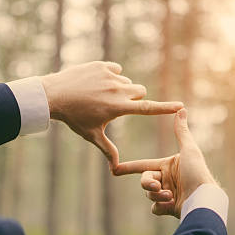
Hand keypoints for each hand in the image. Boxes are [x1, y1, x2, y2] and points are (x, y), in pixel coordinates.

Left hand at [40, 61, 183, 170]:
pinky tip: (95, 82)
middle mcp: (117, 90)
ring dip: (121, 87)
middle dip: (134, 97)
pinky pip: (116, 68)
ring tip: (100, 94)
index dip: (165, 108)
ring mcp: (109, 75)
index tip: (180, 105)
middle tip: (117, 104)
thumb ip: (108, 150)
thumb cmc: (74, 118)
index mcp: (118, 107)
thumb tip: (116, 169)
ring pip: (127, 81)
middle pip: (140, 91)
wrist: (54, 95)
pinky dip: (111, 75)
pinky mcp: (102, 65)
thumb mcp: (92, 135)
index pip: (147, 108)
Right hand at [113, 109, 216, 217]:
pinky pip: (155, 208)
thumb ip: (181, 131)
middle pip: (145, 181)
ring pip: (149, 195)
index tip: (115, 169)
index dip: (129, 167)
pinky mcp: (169, 209)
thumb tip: (181, 109)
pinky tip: (171, 204)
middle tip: (156, 186)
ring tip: (170, 196)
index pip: (144, 165)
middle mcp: (167, 180)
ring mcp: (167, 195)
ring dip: (157, 195)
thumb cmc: (197, 173)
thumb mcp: (189, 150)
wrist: (203, 198)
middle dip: (148, 183)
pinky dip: (160, 207)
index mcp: (168, 166)